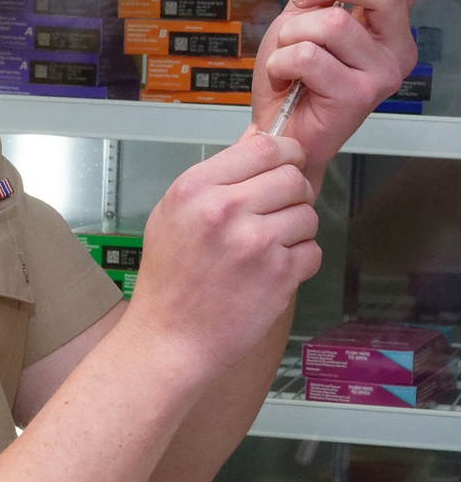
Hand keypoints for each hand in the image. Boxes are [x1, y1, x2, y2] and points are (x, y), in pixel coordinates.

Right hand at [126, 128, 319, 372]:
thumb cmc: (169, 280)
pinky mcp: (279, 274)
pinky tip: (271, 273)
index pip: (263, 146)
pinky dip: (299, 263)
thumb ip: (216, 177)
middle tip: (277, 212)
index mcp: (196, 188)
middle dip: (294, 194)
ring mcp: (255, 242)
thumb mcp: (173, 213)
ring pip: (308, 214)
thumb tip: (254, 142)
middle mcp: (225, 209)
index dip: (286, 152)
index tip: (289, 162)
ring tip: (267, 249)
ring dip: (296, 231)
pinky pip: (312, 251)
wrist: (169, 339)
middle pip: (293, 177)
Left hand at [251, 0, 424, 182]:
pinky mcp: (358, 96)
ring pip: (333, 24)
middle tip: (302, 2)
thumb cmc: (294, 77)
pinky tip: (284, 78)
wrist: (278, 128)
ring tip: (287, 55)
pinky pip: (310, 56)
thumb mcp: (304, 13)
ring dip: (292, 33)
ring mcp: (381, 73)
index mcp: (388, 24)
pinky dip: (282, 61)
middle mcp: (396, 48)